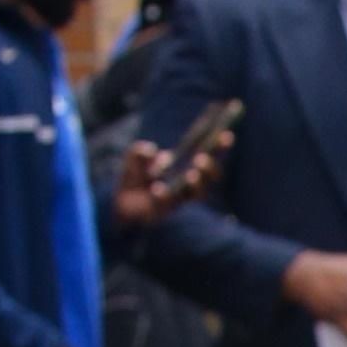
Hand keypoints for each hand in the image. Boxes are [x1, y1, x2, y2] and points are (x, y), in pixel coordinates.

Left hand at [110, 132, 228, 228]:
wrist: (121, 204)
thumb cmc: (134, 179)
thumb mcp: (134, 157)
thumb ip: (140, 151)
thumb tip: (153, 152)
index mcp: (186, 168)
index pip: (209, 155)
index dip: (219, 146)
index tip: (226, 135)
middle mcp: (189, 185)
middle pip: (211, 177)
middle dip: (210, 168)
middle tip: (202, 159)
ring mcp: (181, 199)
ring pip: (199, 193)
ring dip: (197, 183)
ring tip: (191, 175)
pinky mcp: (168, 211)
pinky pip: (170, 203)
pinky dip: (164, 196)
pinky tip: (157, 191)